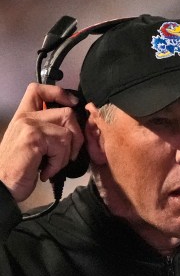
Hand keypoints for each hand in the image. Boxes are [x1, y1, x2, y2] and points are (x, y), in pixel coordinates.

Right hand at [0, 83, 83, 201]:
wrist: (2, 185)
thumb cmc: (20, 169)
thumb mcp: (34, 145)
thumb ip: (49, 131)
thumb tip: (75, 129)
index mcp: (24, 116)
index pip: (40, 89)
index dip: (60, 93)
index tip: (73, 103)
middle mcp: (25, 117)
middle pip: (67, 113)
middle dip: (76, 138)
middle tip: (68, 155)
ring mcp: (29, 126)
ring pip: (68, 132)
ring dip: (67, 154)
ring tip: (53, 165)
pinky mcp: (33, 138)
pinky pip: (62, 146)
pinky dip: (59, 163)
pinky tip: (46, 171)